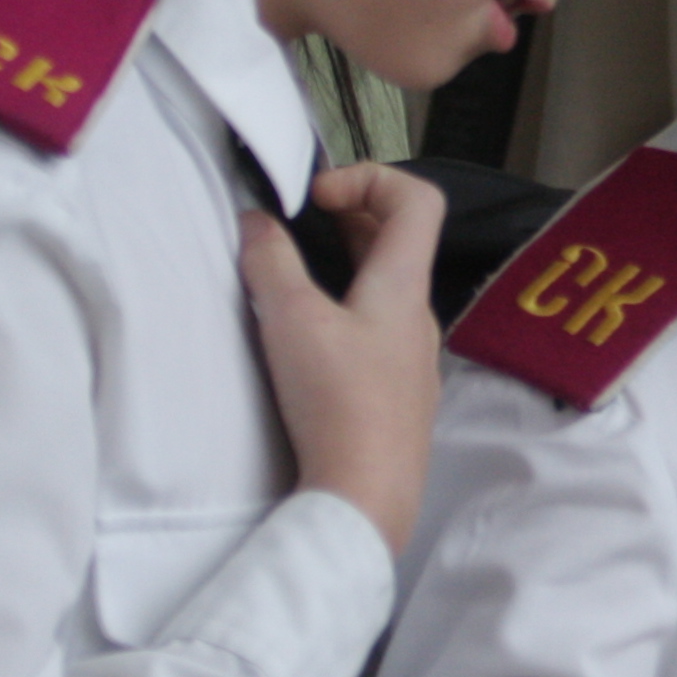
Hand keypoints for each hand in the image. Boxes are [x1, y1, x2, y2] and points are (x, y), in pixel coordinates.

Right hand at [241, 162, 445, 555]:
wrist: (367, 498)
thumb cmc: (338, 404)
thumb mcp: (291, 320)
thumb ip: (271, 262)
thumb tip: (258, 224)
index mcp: (404, 286)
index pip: (418, 199)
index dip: (370, 177)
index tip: (317, 198)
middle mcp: (417, 318)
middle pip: (397, 242)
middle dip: (346, 219)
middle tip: (297, 227)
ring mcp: (410, 360)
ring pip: (382, 290)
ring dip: (340, 269)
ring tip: (289, 279)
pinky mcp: (393, 397)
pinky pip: (374, 334)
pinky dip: (342, 315)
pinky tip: (303, 341)